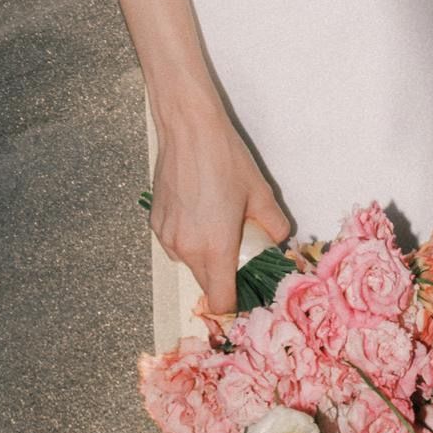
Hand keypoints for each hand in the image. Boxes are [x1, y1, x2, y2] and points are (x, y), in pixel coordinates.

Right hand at [150, 105, 289, 314]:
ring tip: (218, 223)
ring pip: (190, 263)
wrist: (188, 130)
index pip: (221, 301)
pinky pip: (176, 244)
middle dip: (224, 275)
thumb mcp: (261, 194)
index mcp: (215, 249)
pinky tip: (199, 211)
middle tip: (240, 248)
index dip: (236, 302)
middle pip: (206, 284)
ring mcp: (166, 237)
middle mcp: (186, 249)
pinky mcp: (156, 223)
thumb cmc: (225, 159)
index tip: (247, 289)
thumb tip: (276, 242)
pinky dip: (189, 238)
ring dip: (205, 255)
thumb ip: (274, 227)